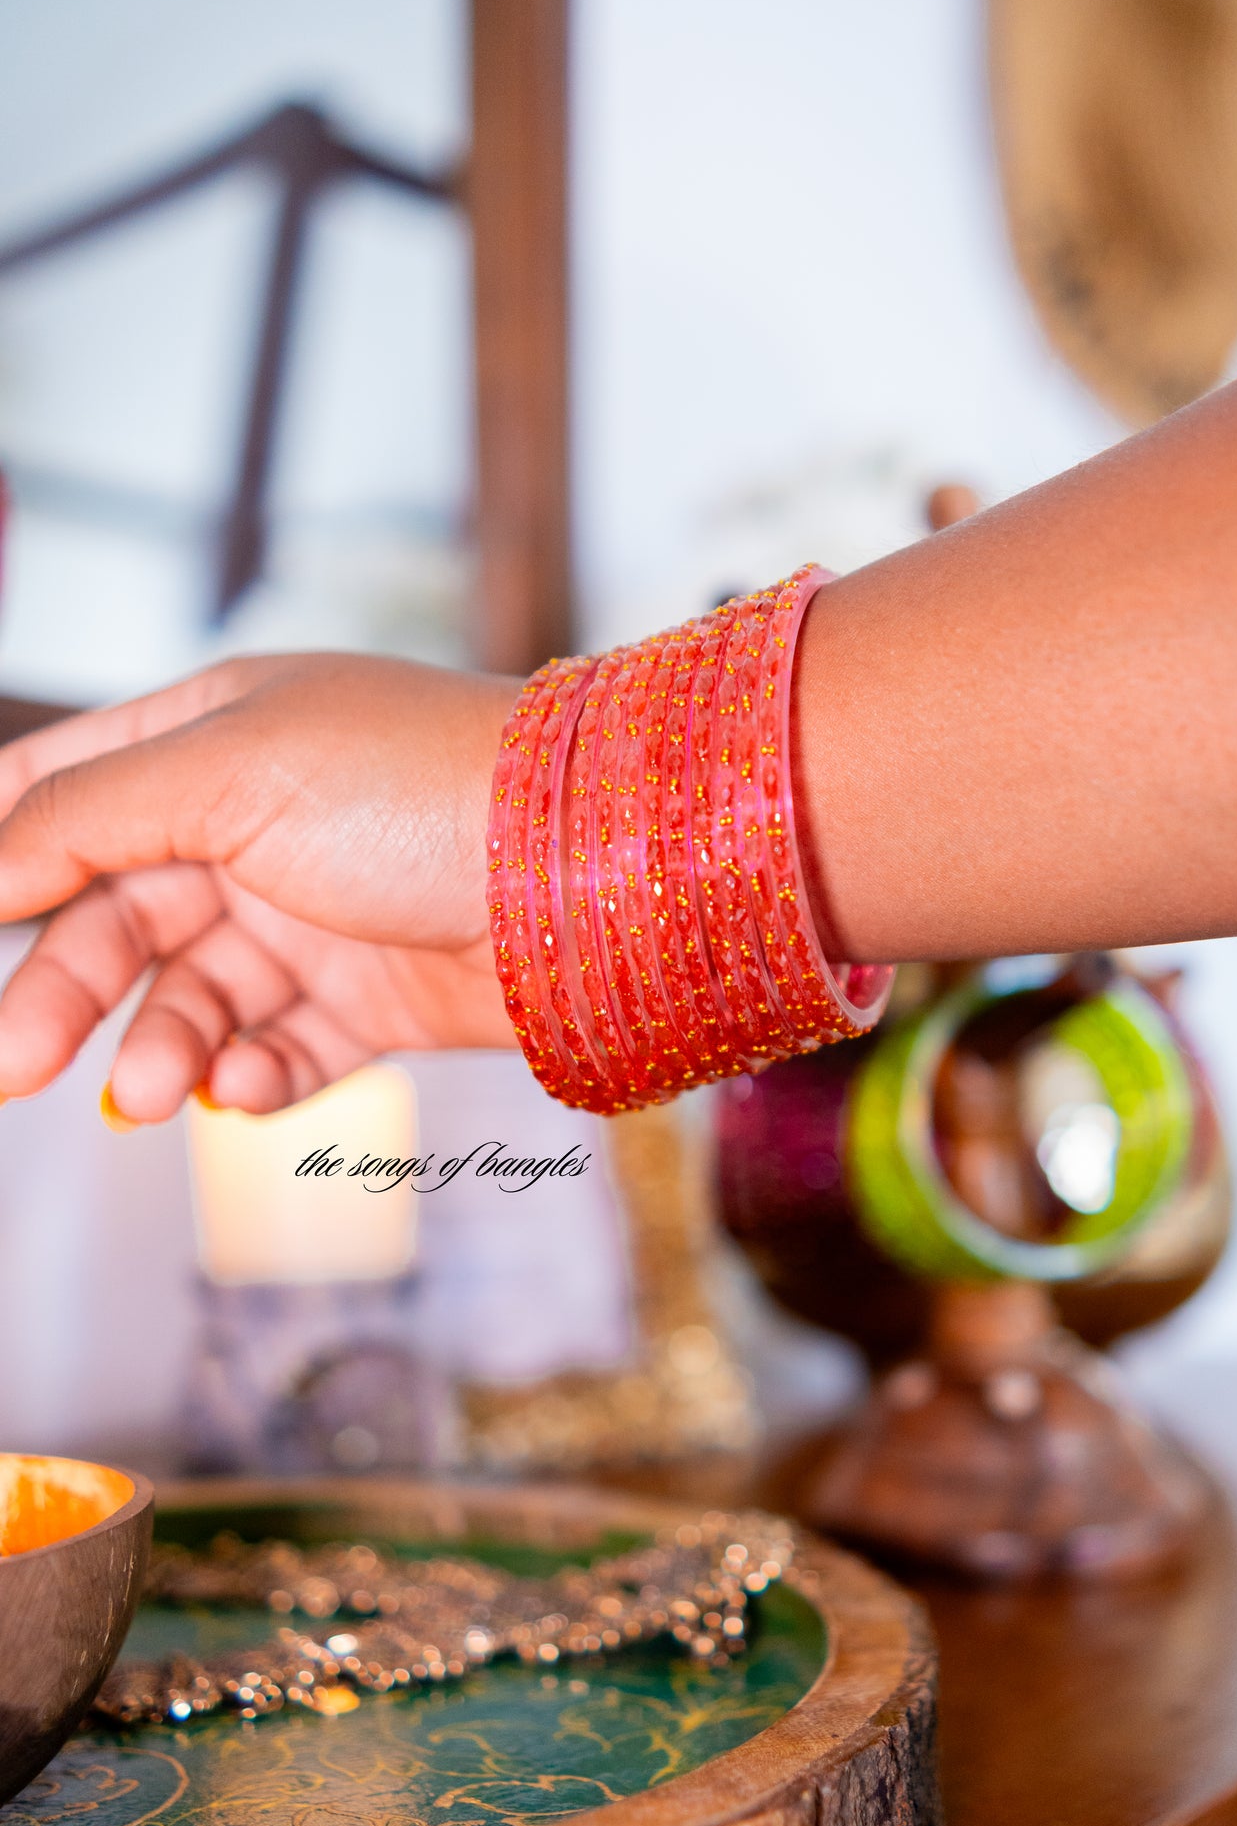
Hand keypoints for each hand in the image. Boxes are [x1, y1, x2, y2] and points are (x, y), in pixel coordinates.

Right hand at [0, 653, 521, 1122]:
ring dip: (160, 1046)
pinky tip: (245, 1087)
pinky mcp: (372, 1001)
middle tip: (14, 1066)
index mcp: (210, 737)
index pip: (60, 789)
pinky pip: (280, 1053)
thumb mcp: (228, 772)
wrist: (591, 870)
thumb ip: (86, 815)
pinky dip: (252, 1078)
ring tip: (155, 1089)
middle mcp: (252, 825)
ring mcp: (313, 916)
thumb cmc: (414, 785)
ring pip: (192, 997)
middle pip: (113, 916)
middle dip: (63, 990)